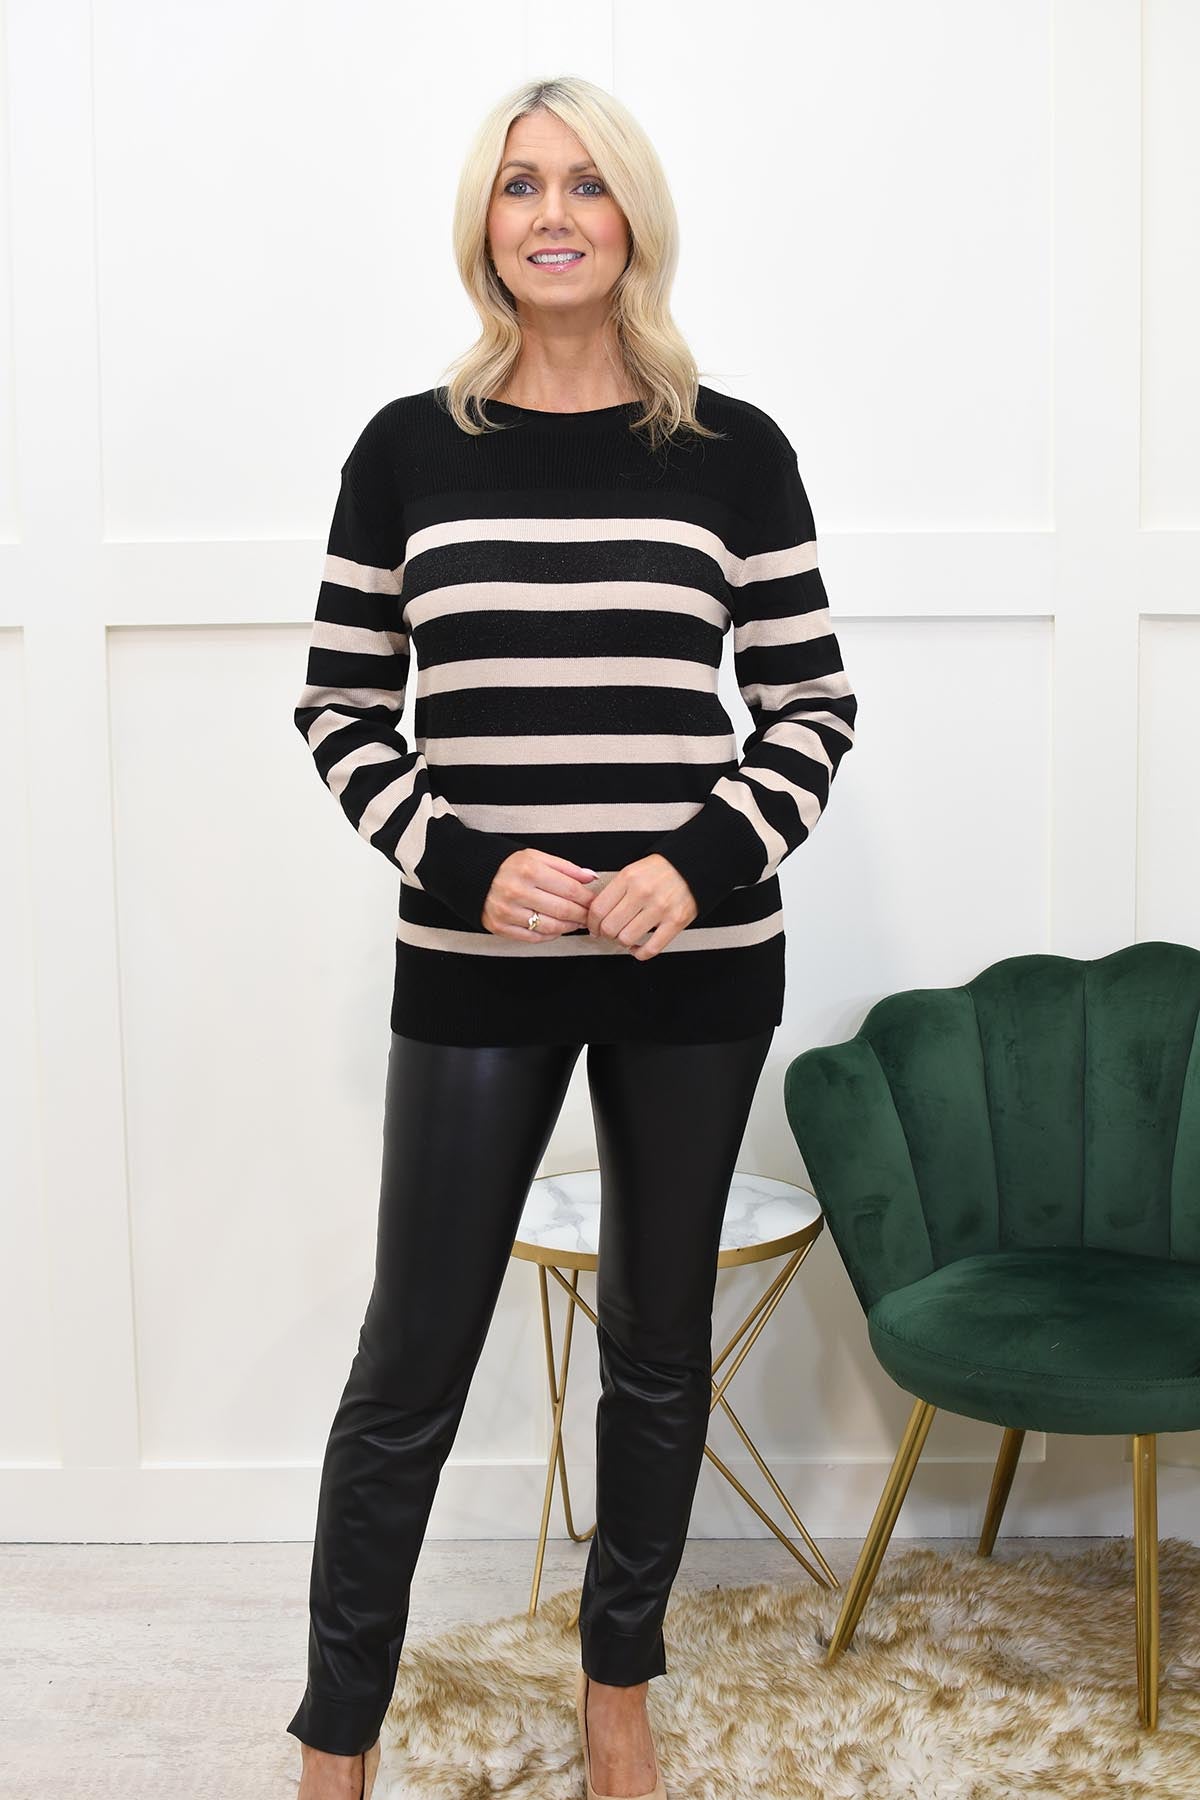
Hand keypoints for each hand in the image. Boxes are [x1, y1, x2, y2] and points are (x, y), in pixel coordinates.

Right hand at [481, 848, 599, 939]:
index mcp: (529, 870)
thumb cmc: (508, 866)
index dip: (588, 899)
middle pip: (563, 910)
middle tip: (590, 915)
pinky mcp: (500, 927)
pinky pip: (533, 937)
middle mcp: (517, 892)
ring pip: (550, 927)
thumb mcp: (537, 857)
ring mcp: (507, 912)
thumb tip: (590, 877)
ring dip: (569, 927)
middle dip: (582, 915)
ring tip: (575, 922)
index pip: (570, 890)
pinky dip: (550, 935)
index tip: (594, 902)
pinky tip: (556, 928)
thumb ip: (565, 867)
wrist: (472, 874)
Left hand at [584, 854, 697, 960]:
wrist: (694, 865)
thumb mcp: (633, 871)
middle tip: (608, 932)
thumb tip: (595, 913)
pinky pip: (651, 948)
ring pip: (627, 939)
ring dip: (622, 942)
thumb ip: (615, 890)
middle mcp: (643, 892)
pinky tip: (638, 947)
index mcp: (629, 877)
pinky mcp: (675, 922)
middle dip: (605, 934)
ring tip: (625, 936)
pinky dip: (640, 953)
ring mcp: (660, 908)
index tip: (593, 926)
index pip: (598, 909)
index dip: (591, 923)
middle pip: (610, 927)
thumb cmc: (663, 870)